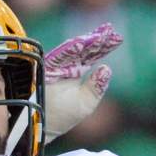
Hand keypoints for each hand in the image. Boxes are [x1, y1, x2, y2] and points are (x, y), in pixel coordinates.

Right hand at [42, 22, 121, 143]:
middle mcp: (65, 66)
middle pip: (83, 48)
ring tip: (100, 35)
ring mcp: (54, 66)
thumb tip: (106, 67)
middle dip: (96, 38)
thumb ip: (96, 87)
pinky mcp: (44, 69)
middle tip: (110, 29)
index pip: (92, 55)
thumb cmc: (61, 117)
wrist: (39, 126)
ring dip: (86, 41)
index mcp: (75, 73)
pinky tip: (83, 43)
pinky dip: (70, 50)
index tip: (116, 36)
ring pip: (72, 50)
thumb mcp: (85, 104)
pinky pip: (58, 57)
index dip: (104, 46)